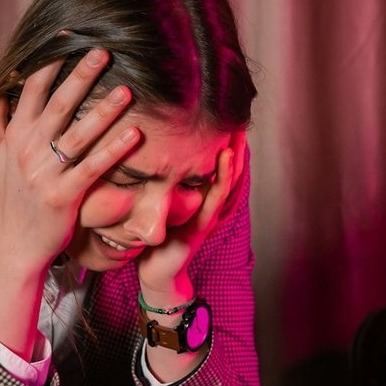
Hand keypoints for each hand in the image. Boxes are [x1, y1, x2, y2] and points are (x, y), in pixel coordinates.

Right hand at [0, 50, 139, 267]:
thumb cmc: (7, 201)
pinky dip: (113, 151)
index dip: (49, 62)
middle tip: (104, 51)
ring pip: (78, 134)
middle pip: (58, 105)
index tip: (67, 37)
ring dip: (103, 111)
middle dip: (80, 76)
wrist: (13, 247)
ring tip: (127, 90)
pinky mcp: (63, 196)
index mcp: (14, 136)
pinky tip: (135, 135)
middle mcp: (27, 151)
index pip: (31, 90)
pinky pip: (92, 168)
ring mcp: (45, 174)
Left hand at [135, 128, 246, 296]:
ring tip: (240, 129)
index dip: (224, 140)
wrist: (156, 273)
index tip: (225, 112)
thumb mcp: (156, 201)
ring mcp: (208, 215)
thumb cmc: (155, 237)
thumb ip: (158, 178)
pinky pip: (215, 198)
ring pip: (228, 179)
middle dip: (236, 142)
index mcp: (201, 197)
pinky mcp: (202, 227)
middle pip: (230, 167)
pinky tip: (225, 159)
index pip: (217, 163)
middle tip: (241, 113)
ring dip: (236, 154)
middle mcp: (210, 204)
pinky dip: (223, 178)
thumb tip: (144, 147)